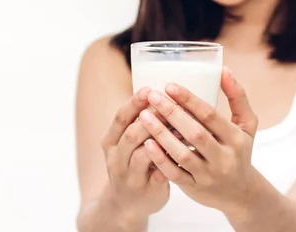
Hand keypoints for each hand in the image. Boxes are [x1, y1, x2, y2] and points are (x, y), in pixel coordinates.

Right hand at [99, 87, 169, 221]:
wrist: (123, 206)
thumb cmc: (130, 165)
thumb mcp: (125, 145)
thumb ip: (138, 124)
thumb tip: (163, 95)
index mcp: (110, 142)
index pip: (120, 118)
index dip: (134, 103)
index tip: (149, 89)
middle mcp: (116, 158)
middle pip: (131, 134)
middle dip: (151, 118)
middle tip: (169, 104)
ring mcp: (130, 176)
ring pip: (144, 153)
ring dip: (162, 137)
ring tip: (179, 123)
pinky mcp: (147, 189)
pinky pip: (160, 172)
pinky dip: (171, 158)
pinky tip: (185, 147)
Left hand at [138, 67, 259, 216]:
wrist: (240, 193)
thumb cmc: (240, 151)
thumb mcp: (247, 125)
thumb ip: (237, 97)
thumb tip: (223, 69)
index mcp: (236, 138)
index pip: (210, 116)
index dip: (189, 100)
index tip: (169, 85)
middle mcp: (224, 158)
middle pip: (195, 133)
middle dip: (172, 113)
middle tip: (152, 96)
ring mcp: (208, 175)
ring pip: (182, 154)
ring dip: (161, 134)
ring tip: (143, 116)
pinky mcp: (195, 188)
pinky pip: (174, 174)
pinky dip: (160, 159)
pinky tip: (146, 143)